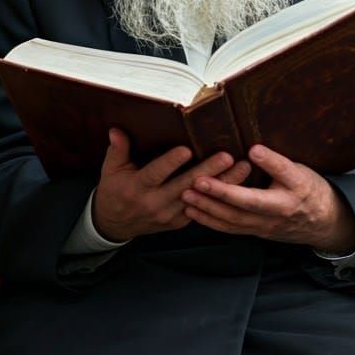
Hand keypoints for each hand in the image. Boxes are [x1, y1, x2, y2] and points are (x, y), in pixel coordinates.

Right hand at [92, 128, 251, 241]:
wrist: (115, 224)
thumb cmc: (115, 191)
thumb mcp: (110, 171)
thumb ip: (117, 150)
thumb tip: (117, 130)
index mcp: (137, 188)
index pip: (155, 174)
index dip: (170, 162)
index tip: (187, 149)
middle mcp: (155, 203)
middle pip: (185, 186)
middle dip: (208, 171)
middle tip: (227, 156)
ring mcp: (170, 215)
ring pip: (200, 198)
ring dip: (223, 183)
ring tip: (243, 168)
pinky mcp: (180, 222)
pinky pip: (203, 208)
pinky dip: (220, 196)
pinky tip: (238, 182)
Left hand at [180, 144, 354, 252]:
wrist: (323, 222)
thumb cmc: (310, 190)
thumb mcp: (301, 171)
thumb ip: (278, 163)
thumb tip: (254, 150)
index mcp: (292, 192)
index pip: (272, 180)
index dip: (257, 169)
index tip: (242, 156)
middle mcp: (277, 212)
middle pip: (245, 205)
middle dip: (218, 195)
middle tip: (195, 182)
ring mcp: (265, 226)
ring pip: (233, 220)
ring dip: (208, 209)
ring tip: (187, 196)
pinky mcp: (256, 232)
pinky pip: (231, 228)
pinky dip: (211, 221)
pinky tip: (194, 212)